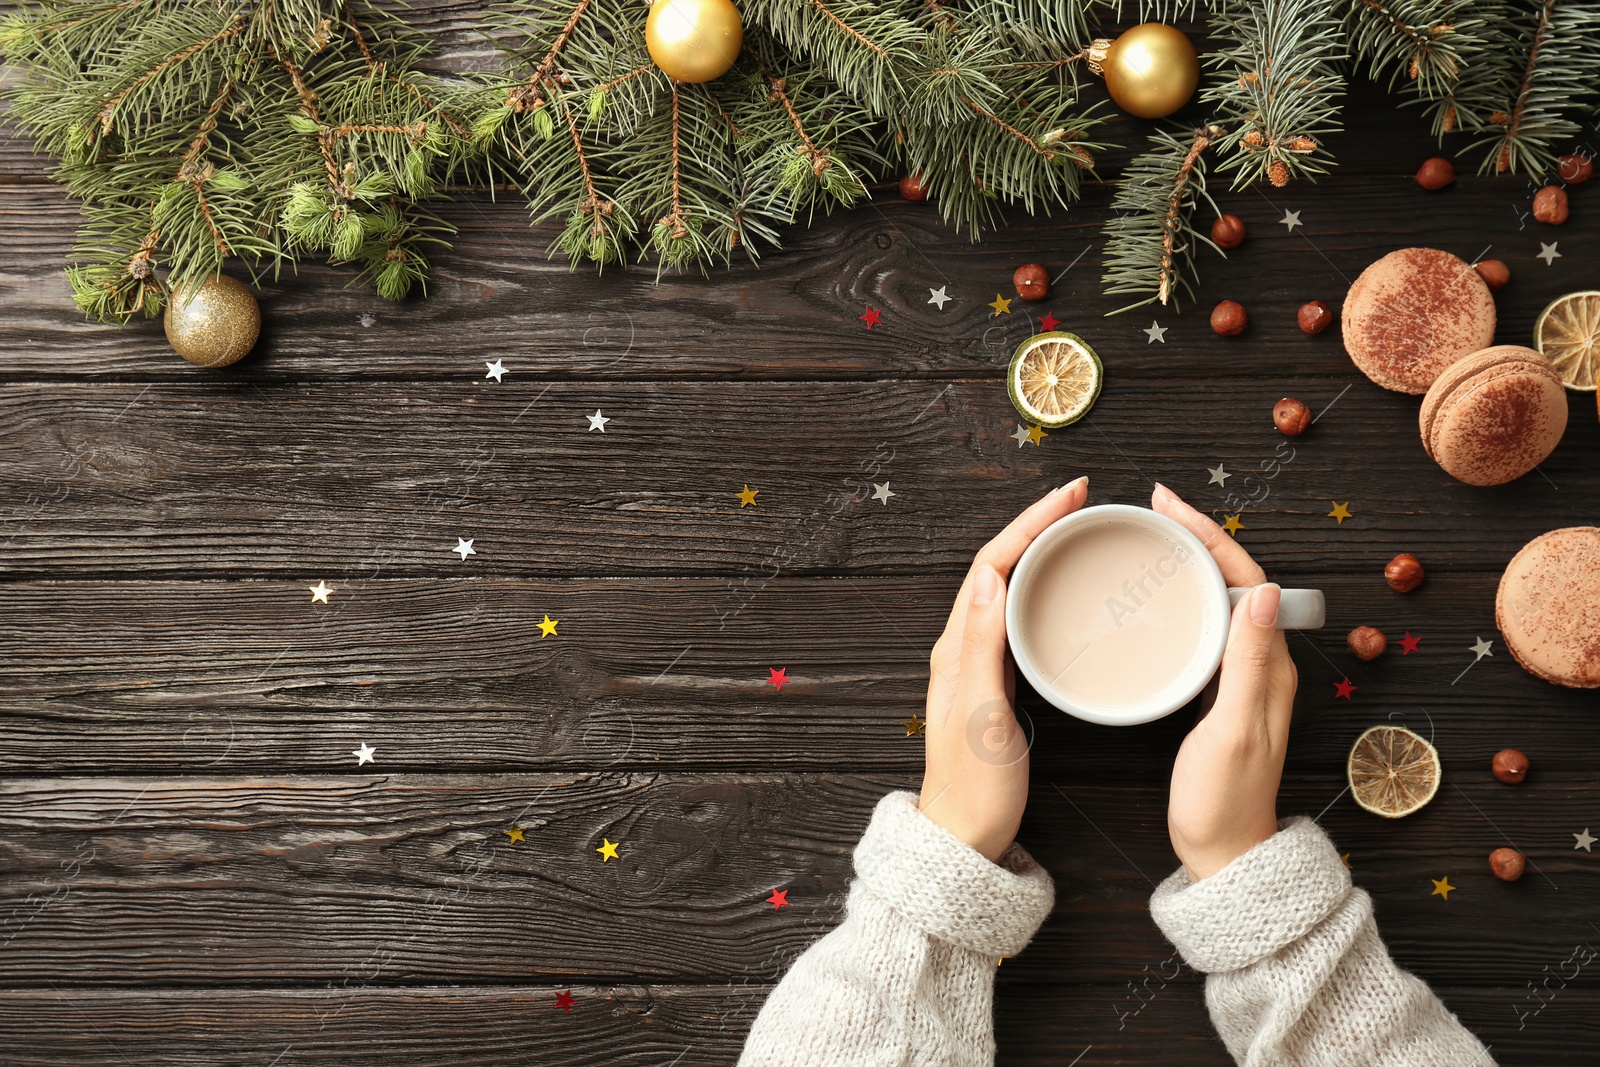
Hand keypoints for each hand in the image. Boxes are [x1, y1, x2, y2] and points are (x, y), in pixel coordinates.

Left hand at [919, 477, 1089, 861]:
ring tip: (1077, 527)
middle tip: (1081, 499)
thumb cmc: (975, 786)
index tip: (1069, 496)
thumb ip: (983, 647)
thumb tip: (991, 575)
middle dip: (1038, 524)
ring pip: (1010, 586)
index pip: (992, 563)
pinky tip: (1064, 589)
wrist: (966, 836)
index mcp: (958, 647)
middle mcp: (963, 647)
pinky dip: (1042, 589)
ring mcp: (978, 663)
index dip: (1030, 523)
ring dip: (1040, 550)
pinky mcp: (995, 682)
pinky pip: (1018, 616)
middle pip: (1000, 564)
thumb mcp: (981, 714)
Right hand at [1152, 483, 1298, 880]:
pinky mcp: (1217, 693)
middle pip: (1232, 579)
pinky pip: (1203, 628)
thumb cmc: (1224, 802)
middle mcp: (1262, 664)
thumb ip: (1249, 664)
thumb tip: (1264, 590)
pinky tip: (1156, 599)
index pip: (1246, 578)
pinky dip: (1179, 599)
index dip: (1208, 535)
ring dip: (1188, 562)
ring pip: (1216, 599)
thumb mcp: (1233, 731)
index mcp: (1270, 666)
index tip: (1169, 505)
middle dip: (1195, 535)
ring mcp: (1240, 678)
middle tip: (1152, 507)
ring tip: (1150, 537)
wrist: (1222, 856)